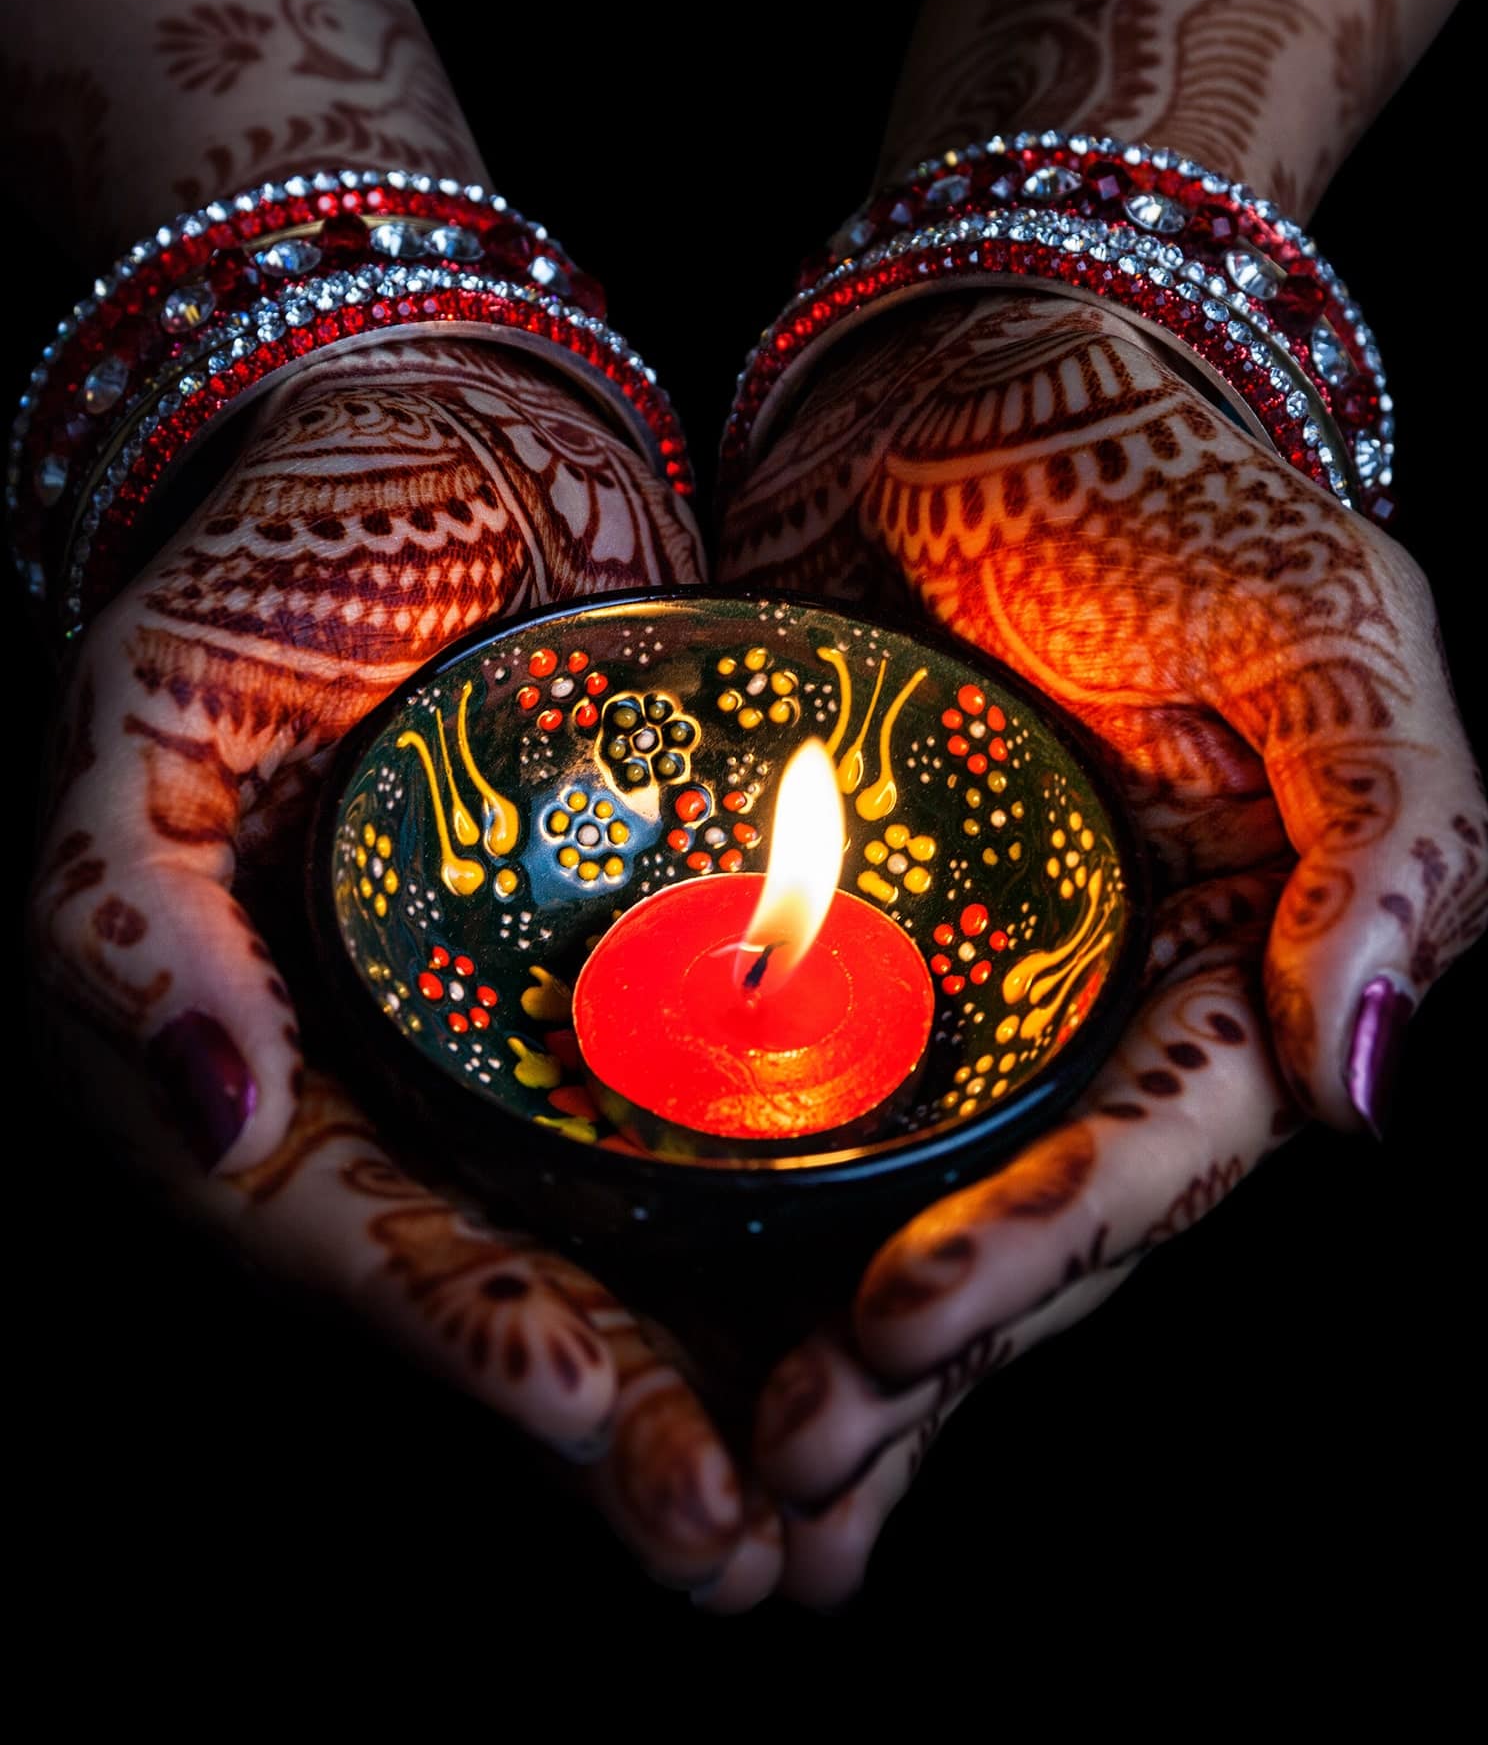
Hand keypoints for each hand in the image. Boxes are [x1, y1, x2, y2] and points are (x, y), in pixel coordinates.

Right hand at [30, 333, 779, 1604]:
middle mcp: (381, 1084)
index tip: (616, 1422)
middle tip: (758, 1547)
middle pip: (504, 1284)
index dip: (481, 1339)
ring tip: (838, 1500)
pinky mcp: (623, 975)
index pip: (360, 1235)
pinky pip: (697, 1126)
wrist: (430, 436)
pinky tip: (874, 1310)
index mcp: (240, 1057)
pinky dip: (776, 1228)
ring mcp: (511, 1041)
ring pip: (615, 1244)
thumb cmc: (267, 562)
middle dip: (625, 1428)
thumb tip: (212, 1116)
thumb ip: (123, 918)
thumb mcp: (148, 718)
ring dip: (719, 1374)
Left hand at [721, 289, 1485, 1604]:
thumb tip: (1373, 1081)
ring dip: (828, 1350)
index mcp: (1233, 958)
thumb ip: (1386, 837)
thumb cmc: (1164, 482)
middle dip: (914, 1360)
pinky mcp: (826, 940)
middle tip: (790, 1476)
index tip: (904, 1324)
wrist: (977, 367)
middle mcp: (1096, 1002)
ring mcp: (956, 983)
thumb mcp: (1326, 628)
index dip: (1041, 1246)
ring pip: (897, 1201)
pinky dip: (736, 1216)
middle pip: (1015, 1214)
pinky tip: (666, 1324)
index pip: (1149, 1146)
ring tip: (736, 1481)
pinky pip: (783, 1098)